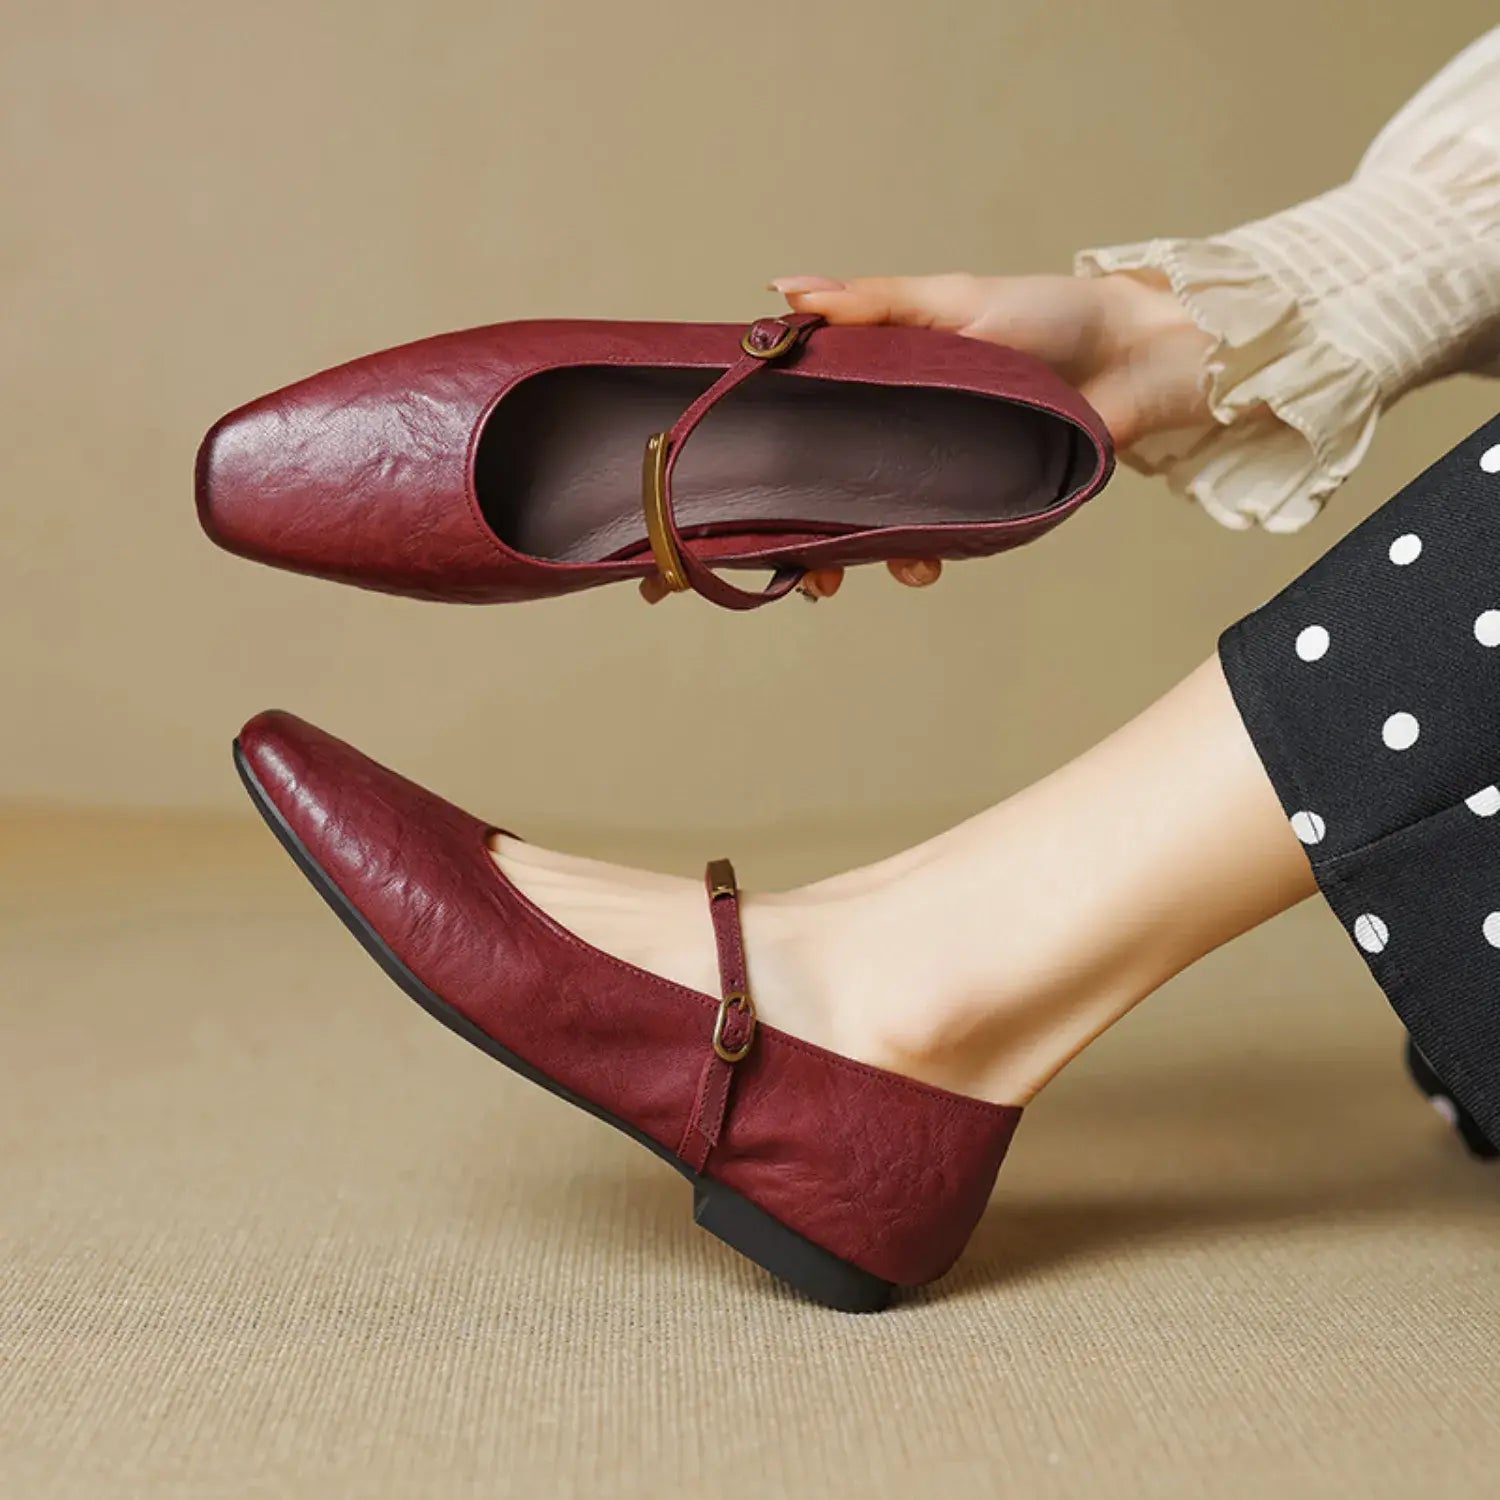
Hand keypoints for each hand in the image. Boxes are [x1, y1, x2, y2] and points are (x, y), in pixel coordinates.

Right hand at [639, 271, 1209, 602]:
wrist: (1140, 359)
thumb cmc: (1047, 314)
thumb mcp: (950, 302)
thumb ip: (870, 307)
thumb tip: (782, 292)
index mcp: (879, 381)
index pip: (803, 421)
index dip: (762, 458)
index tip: (720, 496)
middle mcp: (900, 432)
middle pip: (829, 490)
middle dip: (797, 536)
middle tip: (784, 567)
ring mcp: (938, 473)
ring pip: (874, 526)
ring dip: (852, 559)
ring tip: (843, 577)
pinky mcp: (982, 505)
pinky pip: (936, 542)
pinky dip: (919, 559)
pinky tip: (920, 564)